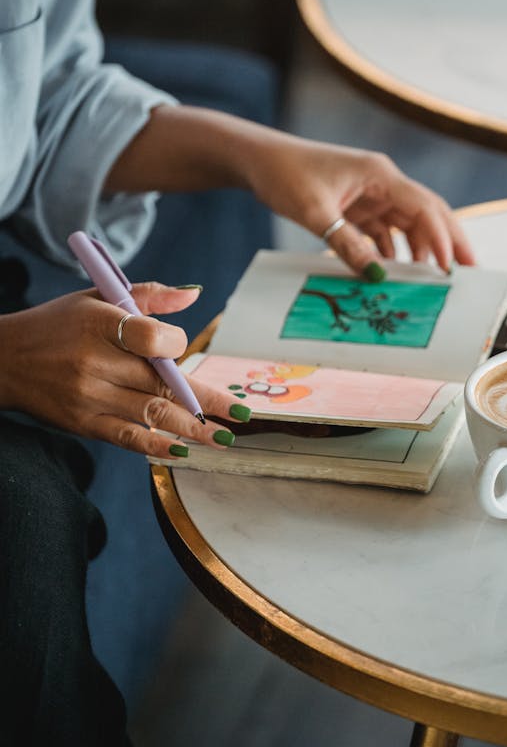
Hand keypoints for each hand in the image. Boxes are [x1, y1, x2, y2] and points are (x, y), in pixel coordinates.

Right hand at [0, 284, 249, 457]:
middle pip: (160, 381)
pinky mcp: (83, 423)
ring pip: (151, 411)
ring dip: (194, 428)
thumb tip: (195, 296)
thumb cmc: (59, 324)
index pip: (149, 337)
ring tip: (226, 436)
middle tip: (242, 414)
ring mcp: (88, 396)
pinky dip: (157, 445)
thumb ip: (148, 295)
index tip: (183, 348)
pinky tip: (185, 451)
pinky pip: (127, 436)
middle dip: (206, 399)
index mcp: (99, 324)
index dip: (175, 344)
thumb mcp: (97, 297)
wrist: (5, 360)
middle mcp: (94, 362)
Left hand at [248, 137, 475, 274]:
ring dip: (422, 248)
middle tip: (470, 271)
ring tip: (436, 278)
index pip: (423, 206)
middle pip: (427, 212)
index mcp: (380, 175)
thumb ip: (347, 245)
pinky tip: (395, 270)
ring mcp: (372, 193)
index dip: (441, 237)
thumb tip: (378, 274)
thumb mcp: (315, 214)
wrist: (259, 160)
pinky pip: (385, 229)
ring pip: (408, 223)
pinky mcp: (358, 205)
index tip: (451, 266)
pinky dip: (393, 249)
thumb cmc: (285, 176)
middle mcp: (383, 182)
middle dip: (449, 241)